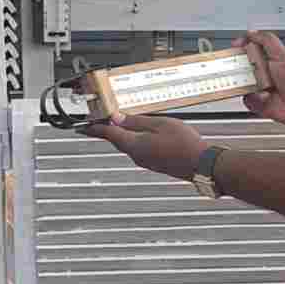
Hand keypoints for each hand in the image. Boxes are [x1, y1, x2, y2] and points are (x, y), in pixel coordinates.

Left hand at [81, 113, 206, 178]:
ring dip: (121, 134)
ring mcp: (145, 161)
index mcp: (135, 144)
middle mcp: (136, 155)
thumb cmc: (185, 144)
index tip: (83, 126)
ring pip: (127, 145)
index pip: (108, 134)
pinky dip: (134, 140)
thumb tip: (117, 118)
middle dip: (107, 130)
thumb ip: (136, 121)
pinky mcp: (154, 163)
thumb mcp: (160, 124)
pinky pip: (138, 149)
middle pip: (116, 140)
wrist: (201, 164)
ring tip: (120, 122)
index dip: (94, 129)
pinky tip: (141, 133)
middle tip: (99, 121)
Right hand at [237, 30, 284, 127]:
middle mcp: (264, 72)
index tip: (236, 45)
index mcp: (271, 58)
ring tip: (261, 85)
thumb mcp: (282, 55)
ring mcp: (260, 87)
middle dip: (240, 66)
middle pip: (242, 64)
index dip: (243, 45)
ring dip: (249, 83)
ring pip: (241, 82)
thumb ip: (267, 40)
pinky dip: (254, 98)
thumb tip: (252, 32)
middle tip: (246, 67)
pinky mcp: (258, 101)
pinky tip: (265, 96)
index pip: (252, 48)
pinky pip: (246, 98)